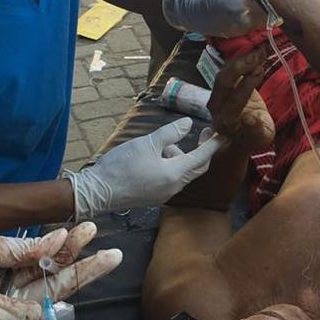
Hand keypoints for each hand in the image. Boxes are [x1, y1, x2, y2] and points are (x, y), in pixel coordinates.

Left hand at [0, 224, 121, 319]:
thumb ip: (16, 250)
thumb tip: (58, 238)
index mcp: (4, 270)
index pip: (46, 257)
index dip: (70, 245)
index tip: (92, 228)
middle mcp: (10, 296)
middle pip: (57, 284)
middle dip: (85, 269)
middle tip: (115, 255)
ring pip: (38, 310)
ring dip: (25, 298)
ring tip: (20, 291)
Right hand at [65, 119, 224, 220]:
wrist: (97, 192)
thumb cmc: (121, 166)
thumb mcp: (147, 143)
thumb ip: (170, 133)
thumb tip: (188, 124)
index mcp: (175, 174)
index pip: (202, 157)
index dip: (213, 144)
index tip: (223, 133)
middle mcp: (174, 187)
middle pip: (197, 168)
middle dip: (203, 150)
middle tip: (205, 133)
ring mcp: (164, 194)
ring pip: (183, 173)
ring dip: (183, 156)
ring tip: (169, 142)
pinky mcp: (154, 195)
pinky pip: (172, 179)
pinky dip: (173, 165)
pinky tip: (159, 155)